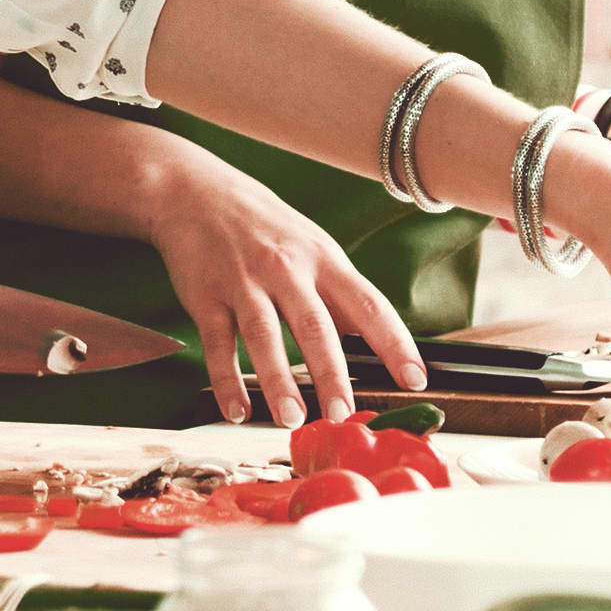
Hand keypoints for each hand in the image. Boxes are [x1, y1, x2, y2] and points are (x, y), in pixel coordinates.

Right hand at [132, 141, 423, 426]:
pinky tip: (238, 410)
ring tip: (292, 419)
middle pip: (315, 325)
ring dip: (279, 381)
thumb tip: (368, 336)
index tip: (416, 378)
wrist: (194, 191)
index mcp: (323, 259)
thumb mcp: (311, 245)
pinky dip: (227, 380)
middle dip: (331, 373)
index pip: (369, 305)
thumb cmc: (263, 224)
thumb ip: (336, 292)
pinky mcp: (206, 295)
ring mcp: (244, 281)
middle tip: (343, 413)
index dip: (395, 343)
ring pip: (265, 335)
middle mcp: (287, 269)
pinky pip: (218, 343)